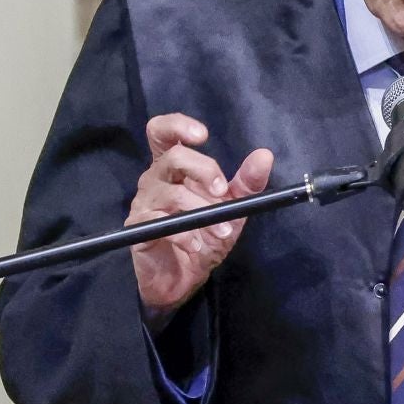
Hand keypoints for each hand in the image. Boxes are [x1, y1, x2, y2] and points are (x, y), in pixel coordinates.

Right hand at [128, 114, 272, 327]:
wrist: (184, 278)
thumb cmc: (204, 235)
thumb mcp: (232, 208)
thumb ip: (246, 183)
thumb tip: (264, 155)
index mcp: (173, 167)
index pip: (162, 132)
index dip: (178, 125)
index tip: (203, 135)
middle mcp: (155, 178)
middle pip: (172, 156)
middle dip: (203, 170)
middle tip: (223, 191)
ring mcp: (144, 202)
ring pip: (172, 193)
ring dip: (204, 213)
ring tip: (222, 231)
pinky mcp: (139, 228)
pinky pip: (162, 224)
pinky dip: (187, 235)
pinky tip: (198, 246)